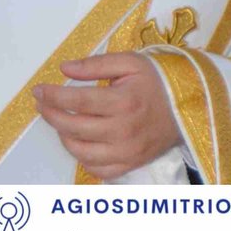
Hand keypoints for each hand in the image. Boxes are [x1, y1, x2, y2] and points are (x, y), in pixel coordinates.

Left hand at [33, 53, 182, 179]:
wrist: (192, 107)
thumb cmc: (159, 82)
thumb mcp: (131, 63)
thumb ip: (96, 65)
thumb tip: (64, 69)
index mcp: (124, 102)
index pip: (76, 101)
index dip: (52, 96)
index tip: (38, 90)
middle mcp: (123, 130)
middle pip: (73, 126)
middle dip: (51, 113)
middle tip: (43, 103)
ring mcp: (127, 152)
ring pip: (80, 151)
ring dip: (63, 135)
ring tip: (61, 121)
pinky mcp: (131, 164)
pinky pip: (96, 168)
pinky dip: (82, 156)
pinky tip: (79, 141)